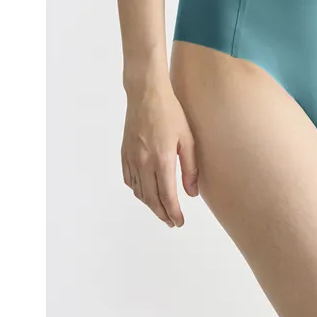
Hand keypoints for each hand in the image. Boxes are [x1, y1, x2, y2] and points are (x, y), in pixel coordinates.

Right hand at [121, 88, 197, 226]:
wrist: (146, 95)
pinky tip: (146, 192)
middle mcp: (143, 162)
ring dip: (150, 205)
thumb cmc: (171, 113)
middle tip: (171, 222)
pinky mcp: (124, 154)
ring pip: (139, 192)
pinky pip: (129, 180)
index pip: (167, 196)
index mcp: (161, 159)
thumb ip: (190, 168)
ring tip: (162, 209)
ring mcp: (132, 159)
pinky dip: (138, 191)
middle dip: (162, 214)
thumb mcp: (188, 139)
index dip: (173, 213)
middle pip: (151, 199)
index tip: (179, 222)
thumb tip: (191, 193)